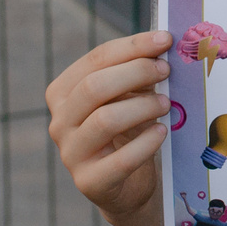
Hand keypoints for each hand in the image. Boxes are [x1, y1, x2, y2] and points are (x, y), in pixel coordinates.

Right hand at [46, 30, 172, 220]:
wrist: (127, 185)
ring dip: (142, 107)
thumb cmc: (128, 131)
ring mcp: (71, 154)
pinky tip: (161, 132)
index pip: (95, 60)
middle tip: (166, 70)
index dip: (132, 46)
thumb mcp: (129, 97)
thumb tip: (162, 46)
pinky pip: (120, 160)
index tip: (165, 39)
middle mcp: (60, 122)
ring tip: (166, 104)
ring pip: (104, 120)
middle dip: (136, 72)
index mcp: (63, 93)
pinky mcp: (90, 182)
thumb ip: (138, 74)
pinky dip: (146, 143)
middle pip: (94, 87)